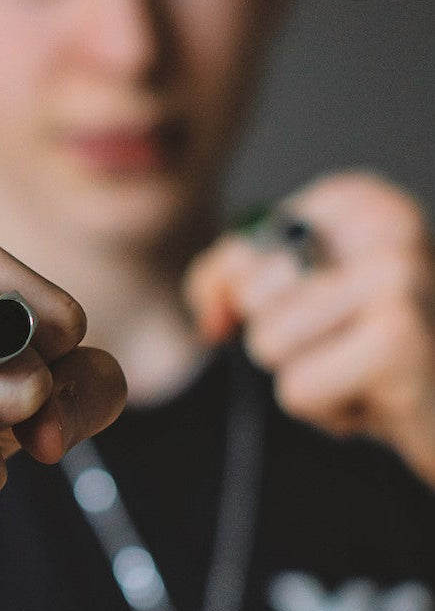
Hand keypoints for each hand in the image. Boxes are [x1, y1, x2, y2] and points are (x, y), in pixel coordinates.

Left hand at [185, 171, 434, 484]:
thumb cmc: (371, 352)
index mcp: (358, 199)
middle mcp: (386, 223)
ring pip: (268, 344)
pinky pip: (297, 390)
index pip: (240, 255)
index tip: (321, 313)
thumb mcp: (295, 298)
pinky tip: (375, 401)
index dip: (256, 303)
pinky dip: (325, 411)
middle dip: (285, 342)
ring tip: (363, 372)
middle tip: (350, 347)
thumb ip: (227, 283)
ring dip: (307, 377)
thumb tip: (212, 315)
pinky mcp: (398, 341)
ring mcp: (398, 276)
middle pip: (252, 297)